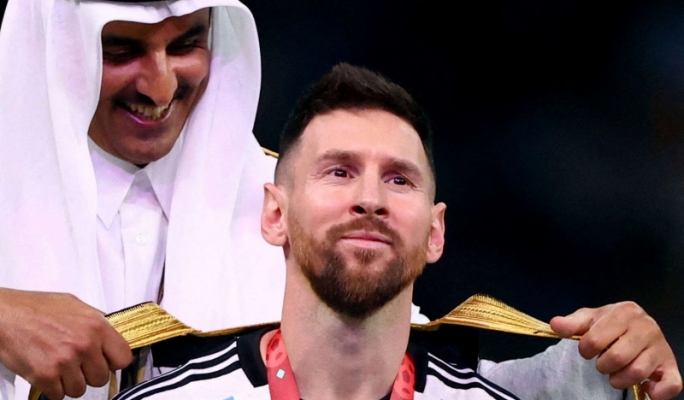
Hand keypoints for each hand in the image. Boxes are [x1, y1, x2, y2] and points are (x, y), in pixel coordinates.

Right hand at [0, 288, 132, 398]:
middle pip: (102, 378)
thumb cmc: (35, 308)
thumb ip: (96, 321)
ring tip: (59, 367)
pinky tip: (47, 372)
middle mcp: (84, 344)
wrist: (4, 315)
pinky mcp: (45, 376)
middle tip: (77, 365)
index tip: (106, 362)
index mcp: (96, 326)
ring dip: (70, 382)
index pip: (123, 358)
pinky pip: (58, 395)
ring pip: (80, 390)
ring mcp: (65, 361)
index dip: (114, 362)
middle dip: (90, 374)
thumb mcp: (75, 306)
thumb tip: (110, 335)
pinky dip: (52, 388)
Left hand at [550, 301, 681, 399]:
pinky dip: (656, 392)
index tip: (588, 350)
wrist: (635, 328)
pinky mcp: (671, 367)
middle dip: (602, 365)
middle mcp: (648, 327)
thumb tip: (555, 325)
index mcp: (626, 311)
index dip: (586, 349)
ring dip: (619, 380)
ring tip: (615, 373)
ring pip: (637, 372)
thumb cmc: (609, 324)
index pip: (596, 339)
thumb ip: (572, 323)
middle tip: (603, 362)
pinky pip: (671, 385)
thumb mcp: (589, 319)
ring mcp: (662, 347)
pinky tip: (645, 387)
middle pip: (617, 357)